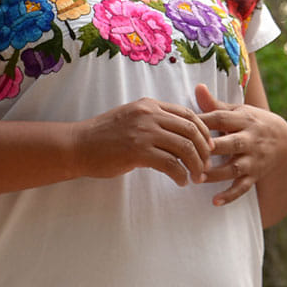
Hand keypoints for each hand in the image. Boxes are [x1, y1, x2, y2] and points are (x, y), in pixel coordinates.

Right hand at [71, 97, 213, 186]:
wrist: (78, 145)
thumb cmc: (103, 136)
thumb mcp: (131, 118)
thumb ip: (153, 121)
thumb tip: (178, 135)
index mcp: (149, 105)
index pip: (187, 114)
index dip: (203, 131)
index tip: (208, 146)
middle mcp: (149, 114)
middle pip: (191, 129)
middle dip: (204, 150)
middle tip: (206, 165)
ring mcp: (144, 132)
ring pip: (185, 147)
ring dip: (196, 165)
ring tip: (196, 177)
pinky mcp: (138, 151)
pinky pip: (170, 164)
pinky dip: (180, 175)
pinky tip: (181, 181)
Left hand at [195, 83, 286, 206]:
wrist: (284, 142)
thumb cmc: (251, 123)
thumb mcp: (238, 111)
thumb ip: (215, 104)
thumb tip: (197, 87)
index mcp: (244, 120)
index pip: (221, 118)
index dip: (204, 121)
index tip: (183, 125)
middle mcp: (250, 139)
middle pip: (230, 143)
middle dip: (212, 149)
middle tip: (189, 153)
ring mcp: (253, 159)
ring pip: (234, 168)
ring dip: (216, 174)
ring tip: (196, 178)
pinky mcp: (254, 175)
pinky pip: (243, 187)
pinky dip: (230, 195)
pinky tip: (215, 201)